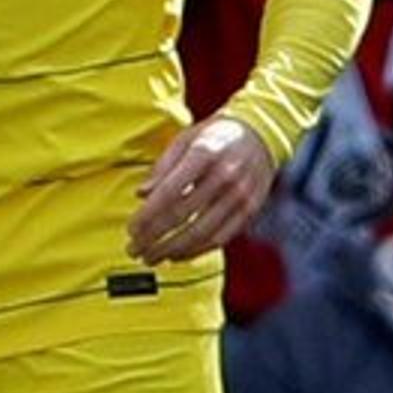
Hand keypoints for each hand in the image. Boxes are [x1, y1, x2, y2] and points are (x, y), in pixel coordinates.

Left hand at [127, 114, 273, 261]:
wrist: (261, 135)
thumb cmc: (214, 137)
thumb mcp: (185, 140)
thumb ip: (162, 168)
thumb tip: (140, 195)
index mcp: (204, 153)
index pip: (169, 193)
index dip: (147, 216)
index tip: (131, 229)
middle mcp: (225, 175)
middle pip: (182, 216)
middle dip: (153, 237)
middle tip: (133, 249)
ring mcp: (240, 196)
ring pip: (200, 233)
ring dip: (171, 250)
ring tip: (150, 257)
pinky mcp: (249, 211)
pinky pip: (219, 239)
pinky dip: (194, 251)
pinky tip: (175, 255)